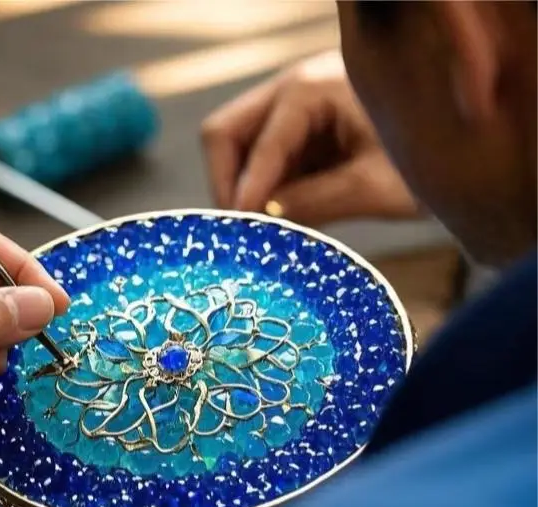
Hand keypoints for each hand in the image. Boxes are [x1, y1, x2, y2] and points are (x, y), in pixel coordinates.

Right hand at [200, 50, 419, 224]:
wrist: (465, 145)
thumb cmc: (430, 160)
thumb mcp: (376, 186)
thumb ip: (317, 200)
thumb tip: (264, 219)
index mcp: (313, 90)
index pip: (258, 144)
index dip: (243, 191)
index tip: (237, 232)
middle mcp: (293, 90)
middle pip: (225, 133)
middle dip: (226, 182)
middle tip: (241, 228)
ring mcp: (292, 110)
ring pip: (235, 148)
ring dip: (242, 188)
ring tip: (263, 228)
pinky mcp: (298, 133)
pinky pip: (259, 162)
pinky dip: (262, 191)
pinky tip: (280, 220)